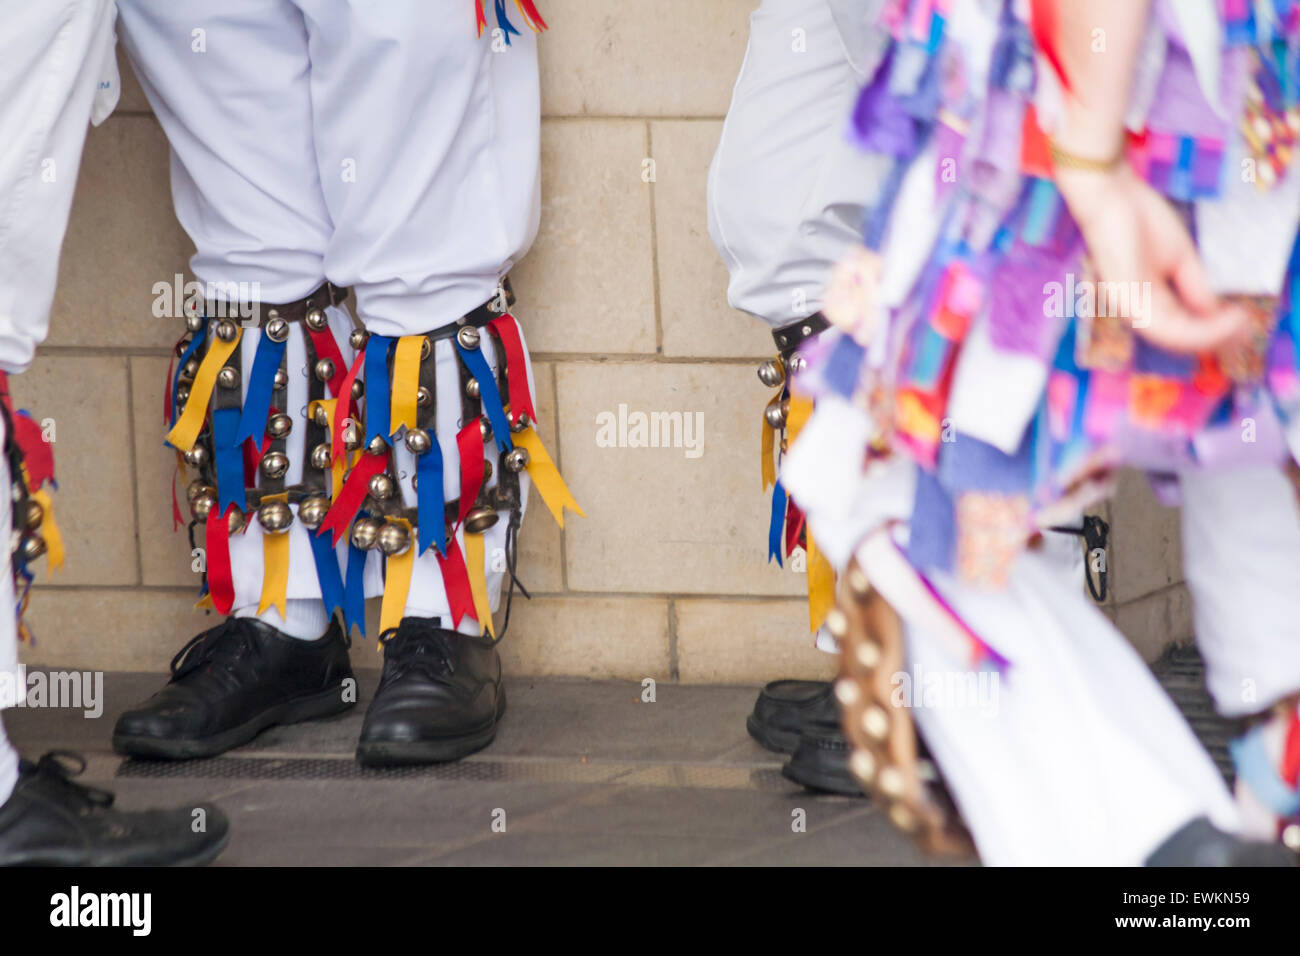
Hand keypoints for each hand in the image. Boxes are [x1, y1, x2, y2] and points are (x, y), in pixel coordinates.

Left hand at [1055, 163, 1246, 353]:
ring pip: (1175, 338)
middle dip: (1217, 337)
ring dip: (1212, 335)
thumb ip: (1195, 286)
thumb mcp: (1179, 257)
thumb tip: (1215, 313)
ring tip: (1240, 324)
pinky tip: (1224, 318)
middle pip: (1179, 339)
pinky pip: (1165, 327)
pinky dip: (1199, 328)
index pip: (1180, 328)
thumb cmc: (1139, 221)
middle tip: (1246, 328)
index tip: (1242, 321)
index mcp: (1146, 301)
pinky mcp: (1127, 299)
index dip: (1213, 330)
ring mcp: (1129, 306)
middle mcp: (1136, 310)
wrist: (1113, 196)